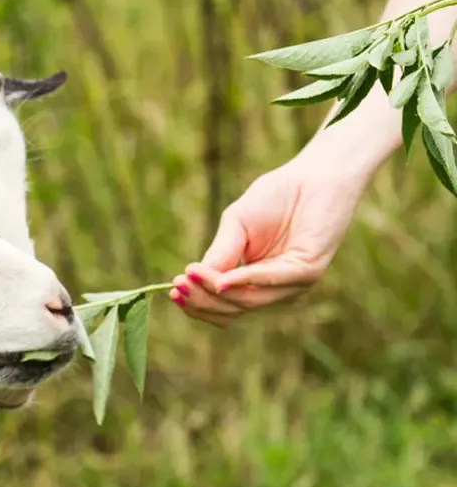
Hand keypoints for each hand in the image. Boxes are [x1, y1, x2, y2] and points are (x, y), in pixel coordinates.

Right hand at [169, 156, 367, 326]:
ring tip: (192, 276)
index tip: (172, 289)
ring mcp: (291, 285)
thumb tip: (192, 279)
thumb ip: (219, 254)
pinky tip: (222, 279)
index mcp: (253, 284)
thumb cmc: (275, 198)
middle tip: (178, 286)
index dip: (196, 302)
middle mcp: (272, 290)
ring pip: (247, 302)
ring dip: (216, 293)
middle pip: (230, 311)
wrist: (314, 176)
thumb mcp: (234, 227)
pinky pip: (271, 282)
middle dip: (201, 300)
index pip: (222, 307)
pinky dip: (244, 281)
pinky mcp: (308, 272)